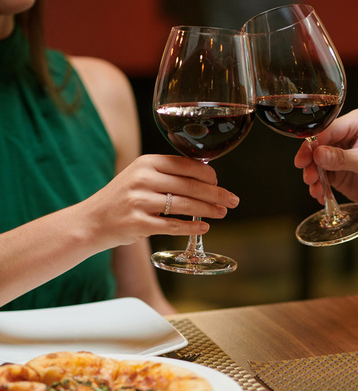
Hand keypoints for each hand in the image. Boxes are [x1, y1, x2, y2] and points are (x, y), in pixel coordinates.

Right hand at [81, 154, 239, 250]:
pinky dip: (191, 227)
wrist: (92, 221)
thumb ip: (166, 175)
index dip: (207, 174)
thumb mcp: (139, 177)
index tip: (219, 182)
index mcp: (146, 162)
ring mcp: (139, 201)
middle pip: (189, 185)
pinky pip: (172, 225)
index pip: (185, 165)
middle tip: (232, 200)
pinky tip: (204, 227)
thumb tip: (204, 179)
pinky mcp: (138, 223)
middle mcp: (142, 178)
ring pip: (183, 204)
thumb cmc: (121, 200)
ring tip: (222, 213)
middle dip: (215, 193)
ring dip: (207, 209)